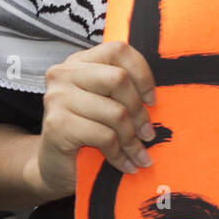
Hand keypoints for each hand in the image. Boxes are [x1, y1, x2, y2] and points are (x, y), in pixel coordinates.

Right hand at [32, 41, 156, 201]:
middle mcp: (64, 73)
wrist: (54, 168)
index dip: (142, 74)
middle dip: (139, 111)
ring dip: (133, 140)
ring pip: (115, 112)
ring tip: (140, 155)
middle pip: (118, 79)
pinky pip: (104, 136)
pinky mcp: (56, 124)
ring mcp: (57, 97)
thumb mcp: (107, 105)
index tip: (152, 100)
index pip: (119, 50)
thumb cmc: (88, 133)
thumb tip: (164, 96)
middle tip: (148, 134)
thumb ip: (125, 91)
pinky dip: (120, 154)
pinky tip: (126, 165)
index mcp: (80, 62)